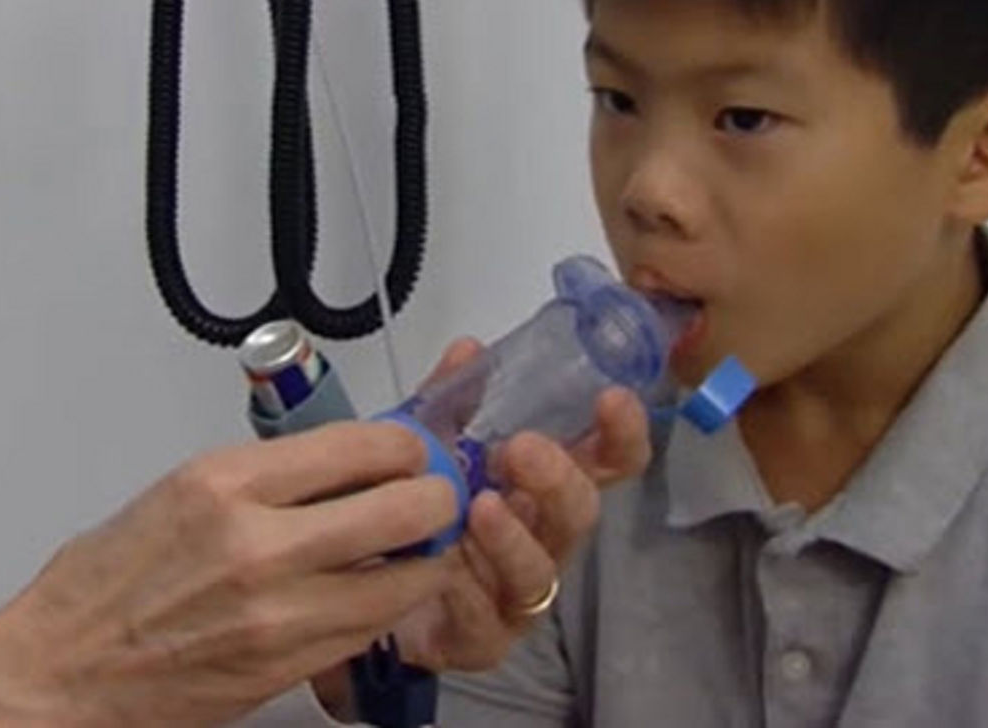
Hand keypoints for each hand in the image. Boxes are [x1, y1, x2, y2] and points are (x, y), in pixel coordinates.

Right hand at [0, 422, 462, 727]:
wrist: (59, 674)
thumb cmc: (104, 586)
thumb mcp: (181, 492)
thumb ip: (268, 476)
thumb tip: (344, 460)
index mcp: (225, 483)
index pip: (360, 445)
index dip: (405, 445)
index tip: (411, 448)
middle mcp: (257, 544)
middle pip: (404, 507)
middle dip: (436, 496)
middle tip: (436, 495)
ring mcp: (279, 611)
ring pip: (405, 578)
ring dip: (425, 559)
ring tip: (418, 548)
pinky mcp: (288, 665)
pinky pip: (373, 629)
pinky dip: (390, 608)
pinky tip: (380, 592)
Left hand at [313, 339, 652, 715]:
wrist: (367, 587)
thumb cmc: (420, 509)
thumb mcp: (431, 444)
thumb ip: (451, 400)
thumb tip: (468, 349)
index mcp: (543, 488)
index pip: (606, 462)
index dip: (620, 434)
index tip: (612, 398)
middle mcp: (542, 540)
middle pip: (578, 514)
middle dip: (557, 479)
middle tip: (521, 448)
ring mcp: (516, 595)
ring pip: (536, 572)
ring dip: (513, 537)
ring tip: (482, 507)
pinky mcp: (482, 639)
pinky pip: (485, 622)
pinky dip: (466, 593)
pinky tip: (445, 571)